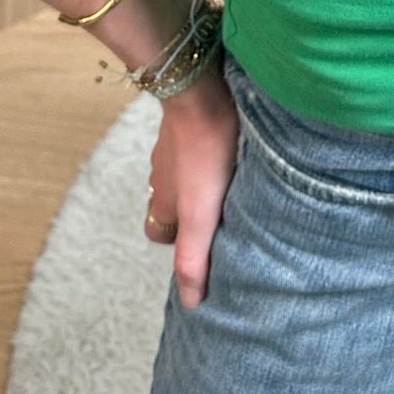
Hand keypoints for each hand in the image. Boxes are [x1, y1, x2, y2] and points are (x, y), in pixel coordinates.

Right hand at [143, 62, 239, 308]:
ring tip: (232, 182)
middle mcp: (161, 176)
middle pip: (171, 203)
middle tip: (222, 214)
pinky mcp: (187, 122)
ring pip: (183, 174)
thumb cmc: (206, 153)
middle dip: (192, 213)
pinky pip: (194, 145)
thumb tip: (190, 302)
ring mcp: (170, 147)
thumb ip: (193, 257)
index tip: (205, 244)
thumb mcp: (201, 214)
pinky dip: (206, 153)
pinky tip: (230, 149)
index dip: (181, 243)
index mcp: (163, 202)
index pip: (161, 235)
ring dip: (202, 181)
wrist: (200, 91)